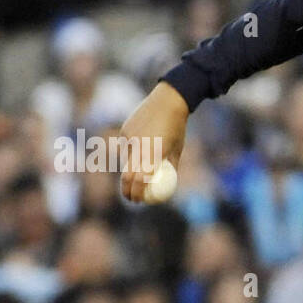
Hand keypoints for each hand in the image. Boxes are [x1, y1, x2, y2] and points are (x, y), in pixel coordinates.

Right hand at [119, 82, 188, 203]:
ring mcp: (129, 138)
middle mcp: (139, 146)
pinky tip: (141, 144)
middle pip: (127, 175)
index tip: (139, 201)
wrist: (167, 101)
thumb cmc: (177, 128)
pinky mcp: (124, 131)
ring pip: (126, 161)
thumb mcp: (177, 150)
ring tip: (140, 168)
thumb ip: (170, 167)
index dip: (138, 193)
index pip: (141, 180)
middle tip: (132, 198)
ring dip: (130, 171)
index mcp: (155, 153)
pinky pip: (126, 147)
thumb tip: (164, 185)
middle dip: (127, 190)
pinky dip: (131, 153)